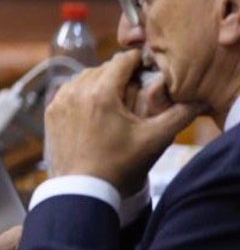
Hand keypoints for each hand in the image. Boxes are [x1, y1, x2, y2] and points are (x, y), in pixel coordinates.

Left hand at [44, 50, 195, 193]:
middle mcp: (76, 91)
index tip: (147, 63)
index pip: (121, 62)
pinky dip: (82, 92)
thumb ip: (178, 116)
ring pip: (83, 78)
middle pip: (102, 69)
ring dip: (100, 81)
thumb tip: (197, 101)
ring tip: (116, 93)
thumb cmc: (120, 165)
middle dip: (119, 72)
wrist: (83, 189)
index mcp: (101, 93)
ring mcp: (60, 101)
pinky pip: (68, 91)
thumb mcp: (154, 140)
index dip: (137, 60)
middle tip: (136, 80)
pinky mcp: (51, 112)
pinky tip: (95, 105)